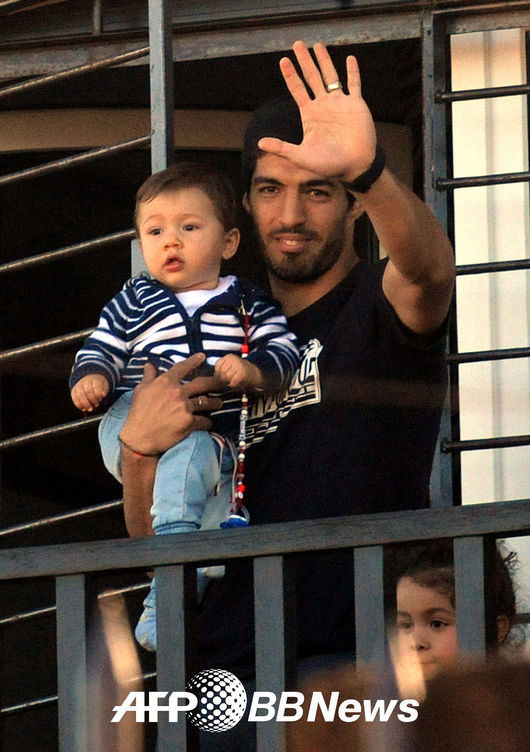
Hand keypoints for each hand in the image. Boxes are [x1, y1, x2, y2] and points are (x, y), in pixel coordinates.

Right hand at [71, 374, 109, 411]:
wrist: (89, 380)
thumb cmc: (98, 385)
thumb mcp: (104, 385)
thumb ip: (105, 390)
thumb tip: (104, 394)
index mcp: (94, 379)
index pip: (96, 386)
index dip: (98, 394)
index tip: (100, 399)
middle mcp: (85, 382)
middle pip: (88, 391)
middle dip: (92, 400)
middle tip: (97, 405)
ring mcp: (78, 387)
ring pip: (80, 395)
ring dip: (85, 404)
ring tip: (90, 409)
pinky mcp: (73, 392)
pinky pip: (75, 399)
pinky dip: (79, 405)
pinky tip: (84, 409)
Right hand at [119, 353, 223, 455]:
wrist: (139, 437)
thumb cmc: (138, 413)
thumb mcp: (140, 390)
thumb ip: (148, 376)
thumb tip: (149, 364)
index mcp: (166, 382)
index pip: (183, 367)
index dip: (194, 360)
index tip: (203, 357)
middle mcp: (177, 392)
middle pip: (202, 384)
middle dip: (215, 382)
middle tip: (222, 382)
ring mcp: (184, 407)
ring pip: (207, 402)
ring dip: (215, 402)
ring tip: (219, 403)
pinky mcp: (189, 422)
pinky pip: (204, 420)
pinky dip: (207, 422)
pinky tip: (208, 423)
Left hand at [214, 354, 263, 390]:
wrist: (258, 374)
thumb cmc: (242, 372)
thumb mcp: (231, 366)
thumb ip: (222, 368)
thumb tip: (213, 375)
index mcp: (229, 356)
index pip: (217, 366)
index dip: (218, 373)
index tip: (225, 376)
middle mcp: (233, 359)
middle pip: (221, 373)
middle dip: (223, 379)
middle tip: (230, 380)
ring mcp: (238, 366)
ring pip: (225, 378)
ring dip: (229, 383)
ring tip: (234, 381)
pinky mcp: (242, 375)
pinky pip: (232, 383)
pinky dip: (234, 386)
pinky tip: (239, 383)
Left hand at [258, 40, 376, 181]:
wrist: (353, 166)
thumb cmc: (327, 165)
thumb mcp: (300, 156)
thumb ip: (281, 148)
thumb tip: (260, 143)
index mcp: (310, 115)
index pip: (298, 90)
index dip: (290, 76)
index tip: (283, 61)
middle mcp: (323, 106)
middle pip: (312, 78)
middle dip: (305, 61)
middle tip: (297, 44)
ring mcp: (340, 103)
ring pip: (330, 76)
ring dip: (324, 61)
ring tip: (318, 45)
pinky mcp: (356, 104)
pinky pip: (354, 84)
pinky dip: (352, 72)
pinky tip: (350, 59)